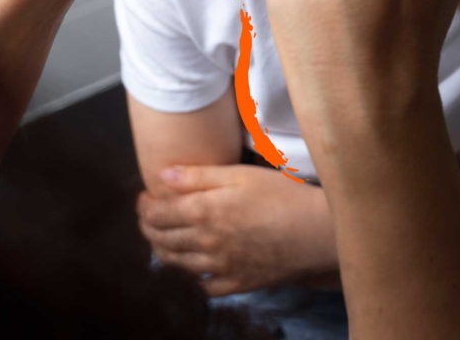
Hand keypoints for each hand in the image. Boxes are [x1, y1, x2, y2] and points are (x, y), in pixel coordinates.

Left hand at [136, 163, 330, 296]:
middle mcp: (206, 243)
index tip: (144, 198)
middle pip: (161, 241)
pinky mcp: (237, 283)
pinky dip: (191, 277)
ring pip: (177, 265)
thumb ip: (198, 175)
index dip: (144, 207)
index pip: (156, 215)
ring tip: (161, 240)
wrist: (315, 231)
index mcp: (203, 212)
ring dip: (162, 251)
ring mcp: (220, 267)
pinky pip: (204, 285)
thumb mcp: (239, 174)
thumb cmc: (279, 194)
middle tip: (148, 217)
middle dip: (147, 228)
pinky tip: (193, 267)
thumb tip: (162, 176)